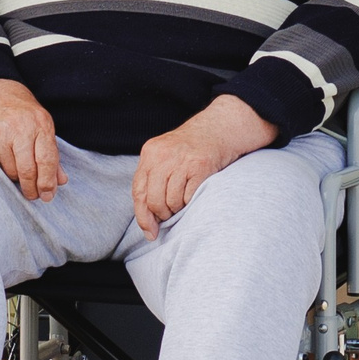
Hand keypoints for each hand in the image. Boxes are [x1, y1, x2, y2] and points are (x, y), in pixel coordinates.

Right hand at [0, 77, 65, 200]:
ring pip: (12, 170)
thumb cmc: (17, 108)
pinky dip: (1, 167)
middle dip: (32, 188)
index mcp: (41, 123)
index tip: (48, 195)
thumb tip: (61, 180)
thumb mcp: (39, 123)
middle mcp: (23, 127)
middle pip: (29, 170)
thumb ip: (51, 152)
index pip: (48, 160)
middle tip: (33, 196)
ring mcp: (2, 132)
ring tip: (17, 174)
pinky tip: (3, 159)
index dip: (48, 182)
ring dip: (16, 178)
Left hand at [132, 95, 277, 237]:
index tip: (150, 232)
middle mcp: (163, 155)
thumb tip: (148, 220)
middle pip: (154, 201)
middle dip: (162, 214)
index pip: (138, 191)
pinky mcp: (200, 167)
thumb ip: (153, 179)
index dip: (142, 216)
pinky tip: (195, 195)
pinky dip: (191, 203)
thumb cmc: (192, 147)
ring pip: (172, 202)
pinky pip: (189, 198)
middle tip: (171, 214)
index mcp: (150, 152)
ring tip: (185, 201)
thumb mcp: (165, 155)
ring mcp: (182, 161)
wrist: (220, 127)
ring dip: (179, 209)